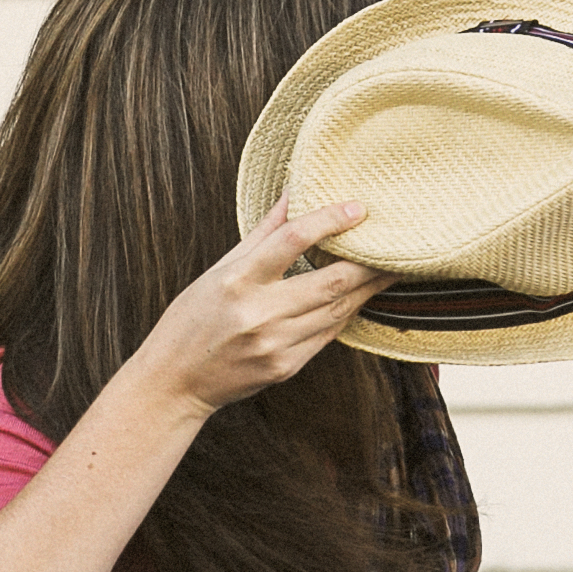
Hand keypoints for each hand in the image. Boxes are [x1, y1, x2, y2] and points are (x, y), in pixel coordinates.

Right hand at [128, 201, 394, 416]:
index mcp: (238, 281)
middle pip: (330, 282)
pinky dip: (346, 313)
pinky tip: (360, 298)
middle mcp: (259, 314)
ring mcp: (275, 345)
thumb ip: (262, 232)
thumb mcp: (220, 269)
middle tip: (396, 245)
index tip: (359, 207)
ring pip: (337, 311)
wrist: (175, 381)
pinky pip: (328, 335)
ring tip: (389, 269)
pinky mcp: (286, 368)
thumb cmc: (193, 317)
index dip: (330, 220)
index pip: (293, 240)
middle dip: (369, 263)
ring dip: (367, 289)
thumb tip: (294, 190)